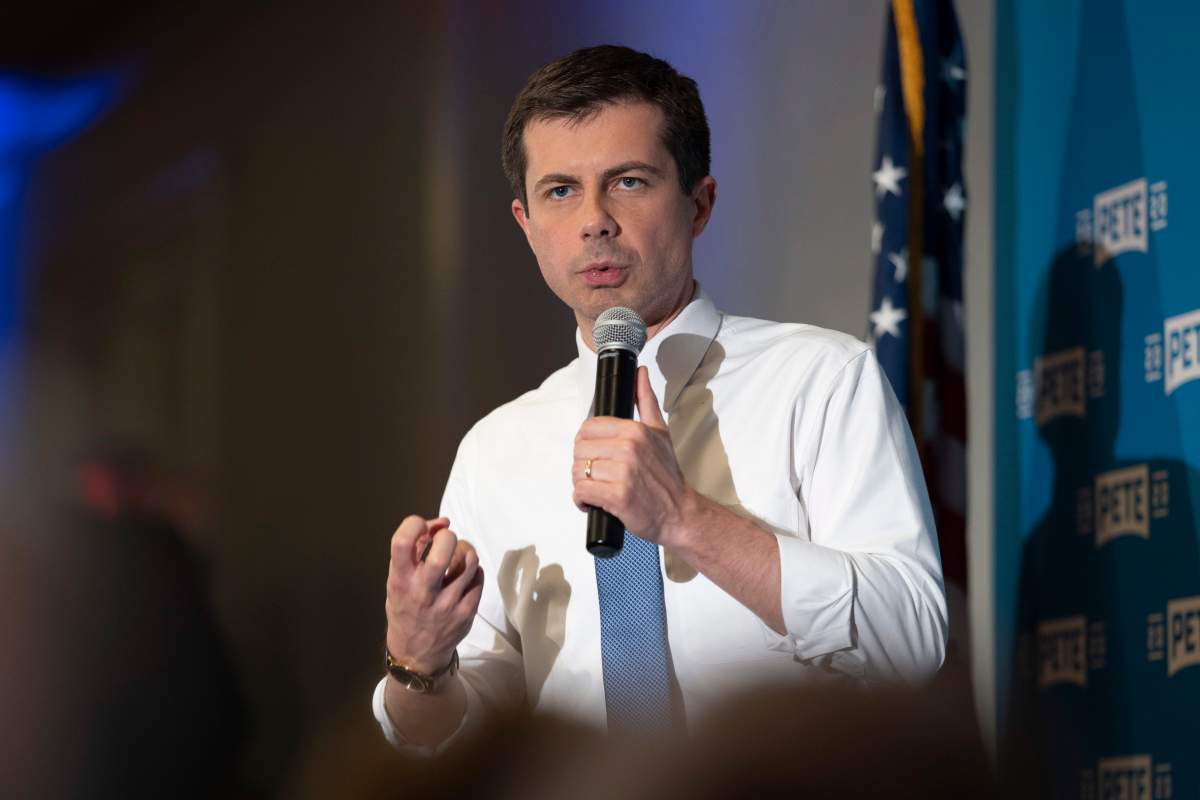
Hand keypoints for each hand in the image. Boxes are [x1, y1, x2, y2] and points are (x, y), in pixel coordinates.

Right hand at [385, 515, 483, 674]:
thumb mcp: (397, 581)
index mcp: (400, 582)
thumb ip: (413, 549)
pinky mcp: (466, 613)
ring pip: (469, 561)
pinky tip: (465, 574)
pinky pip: (479, 578)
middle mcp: (423, 592)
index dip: (414, 523)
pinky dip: (474, 570)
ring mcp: (447, 604)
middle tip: (446, 541)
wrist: (416, 654)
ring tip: (459, 555)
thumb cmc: (405, 608)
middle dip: (448, 537)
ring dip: (466, 550)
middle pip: (443, 550)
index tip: (421, 527)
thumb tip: (442, 522)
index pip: (402, 542)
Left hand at [572, 366, 695, 546]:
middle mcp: (628, 449)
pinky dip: (582, 501)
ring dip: (582, 484)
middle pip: (579, 450)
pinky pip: (582, 493)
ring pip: (578, 472)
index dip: (586, 443)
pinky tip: (594, 503)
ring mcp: (623, 473)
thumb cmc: (667, 475)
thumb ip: (646, 400)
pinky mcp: (618, 497)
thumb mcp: (660, 432)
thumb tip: (640, 374)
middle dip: (583, 465)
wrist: (680, 511)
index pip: (588, 428)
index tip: (595, 455)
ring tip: (597, 488)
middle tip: (597, 474)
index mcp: (635, 430)